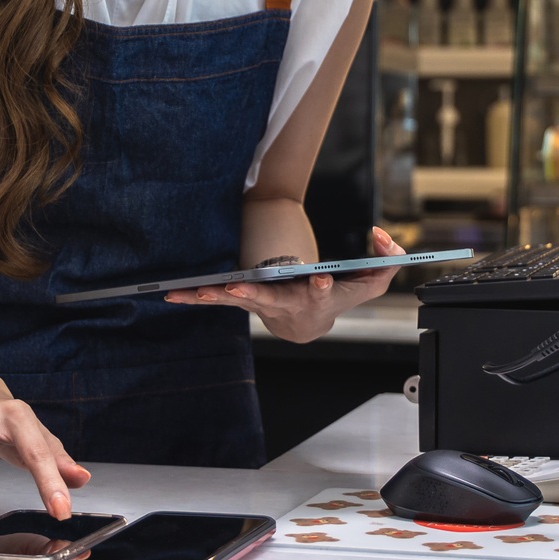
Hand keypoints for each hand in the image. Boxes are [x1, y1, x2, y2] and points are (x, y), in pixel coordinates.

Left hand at [166, 226, 407, 343]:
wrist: (308, 326)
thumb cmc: (338, 299)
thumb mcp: (369, 283)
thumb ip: (386, 260)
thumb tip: (380, 234)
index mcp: (317, 299)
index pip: (323, 292)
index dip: (324, 286)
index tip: (322, 280)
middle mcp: (286, 304)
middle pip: (271, 300)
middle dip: (256, 295)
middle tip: (238, 288)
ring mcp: (261, 305)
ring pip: (238, 301)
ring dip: (218, 297)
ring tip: (201, 289)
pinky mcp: (242, 300)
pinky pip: (216, 300)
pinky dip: (195, 298)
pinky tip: (172, 295)